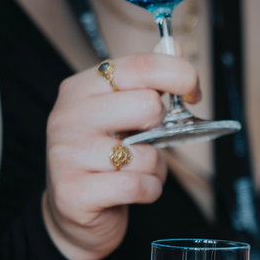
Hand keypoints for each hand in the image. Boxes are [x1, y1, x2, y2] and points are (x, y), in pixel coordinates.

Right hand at [43, 54, 200, 259]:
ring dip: (154, 168)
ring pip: (146, 154)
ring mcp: (67, 155)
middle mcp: (68, 117)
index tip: (193, 93)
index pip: (141, 66)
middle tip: (146, 142)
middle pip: (147, 106)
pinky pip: (137, 185)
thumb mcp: (119, 113)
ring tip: (135, 171)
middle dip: (161, 130)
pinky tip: (133, 191)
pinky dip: (149, 190)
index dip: (180, 76)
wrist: (75, 211)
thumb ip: (144, 81)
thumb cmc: (104, 159)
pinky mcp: (74, 193)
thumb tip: (173, 48)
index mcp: (80, 89)